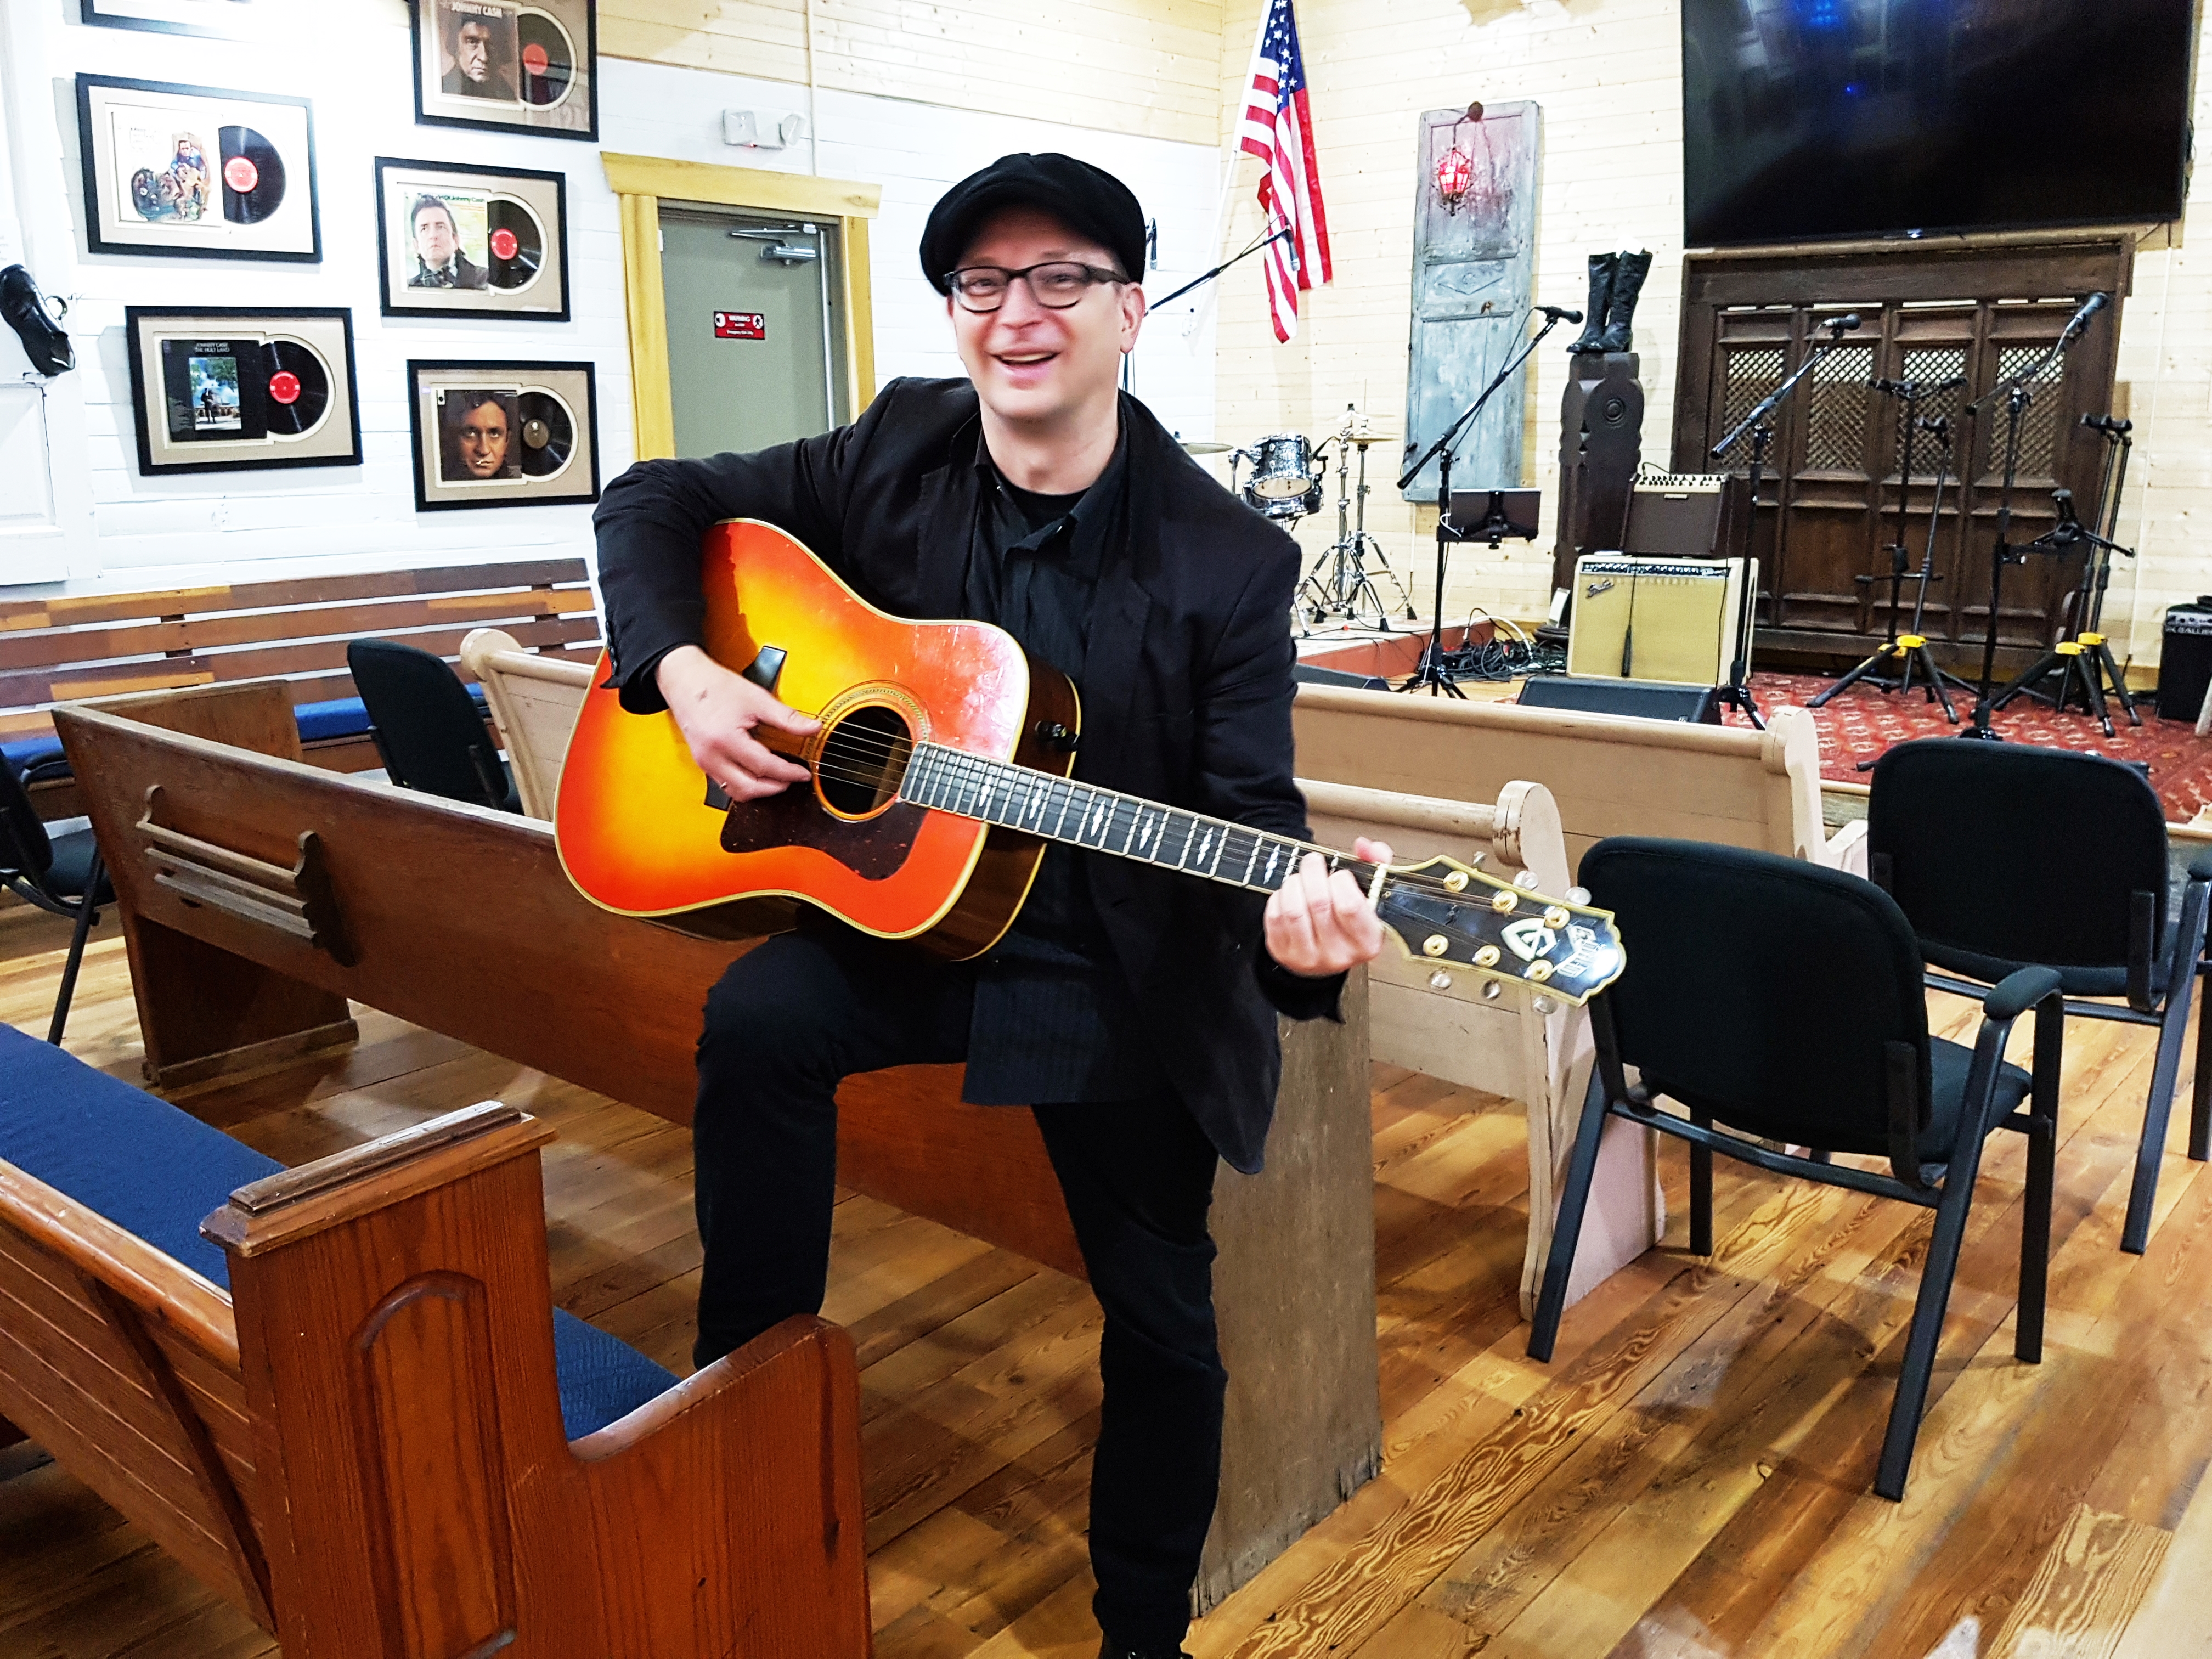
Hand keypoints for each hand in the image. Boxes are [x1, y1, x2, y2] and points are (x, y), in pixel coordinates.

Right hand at [655, 644, 819, 801]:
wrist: (685, 679)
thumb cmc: (715, 686)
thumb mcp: (756, 699)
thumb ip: (786, 718)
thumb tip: (812, 728)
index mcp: (725, 740)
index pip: (764, 767)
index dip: (788, 772)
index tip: (804, 773)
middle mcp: (711, 756)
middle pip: (748, 788)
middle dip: (774, 787)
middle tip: (792, 779)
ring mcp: (704, 762)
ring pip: (735, 791)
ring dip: (759, 789)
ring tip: (777, 778)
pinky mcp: (702, 763)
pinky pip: (725, 784)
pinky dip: (744, 783)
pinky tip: (757, 772)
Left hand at [1264, 837, 1393, 977]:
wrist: (1327, 952)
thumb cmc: (1350, 918)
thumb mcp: (1371, 891)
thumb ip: (1376, 862)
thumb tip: (1363, 846)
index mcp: (1367, 941)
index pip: (1350, 906)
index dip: (1341, 881)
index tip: (1340, 874)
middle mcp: (1339, 955)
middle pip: (1319, 903)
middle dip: (1312, 872)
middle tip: (1313, 861)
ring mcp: (1310, 957)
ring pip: (1293, 910)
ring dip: (1294, 884)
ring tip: (1300, 878)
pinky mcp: (1284, 953)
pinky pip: (1275, 918)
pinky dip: (1279, 898)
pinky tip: (1289, 895)